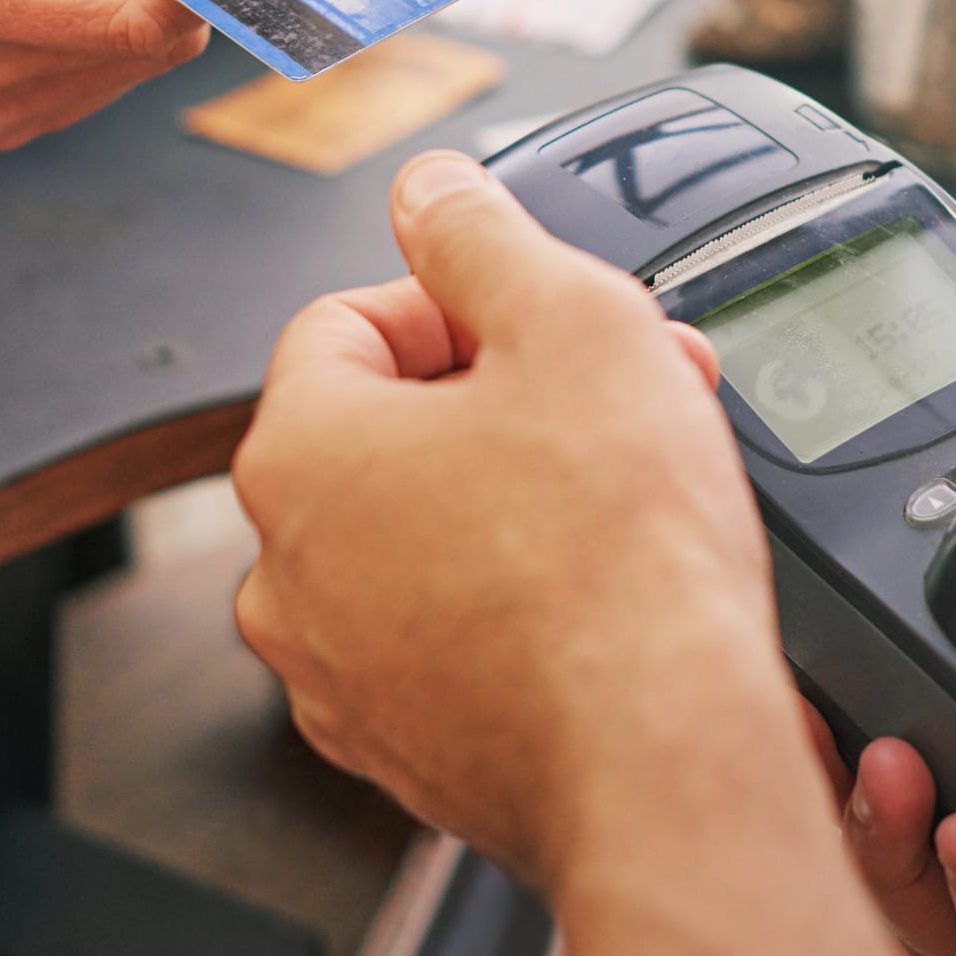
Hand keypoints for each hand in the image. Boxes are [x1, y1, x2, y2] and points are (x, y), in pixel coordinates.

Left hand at [231, 150, 787, 886]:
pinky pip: (448, 632)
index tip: (532, 319)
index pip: (346, 321)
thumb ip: (481, 234)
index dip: (456, 301)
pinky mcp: (408, 748)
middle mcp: (288, 573)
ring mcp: (341, 674)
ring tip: (625, 486)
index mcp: (297, 454)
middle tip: (611, 396)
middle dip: (505, 395)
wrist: (666, 766)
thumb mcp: (569, 320)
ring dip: (514, 491)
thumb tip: (429, 190)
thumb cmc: (618, 567)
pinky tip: (602, 586)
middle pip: (387, 430)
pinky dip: (512, 597)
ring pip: (422, 534)